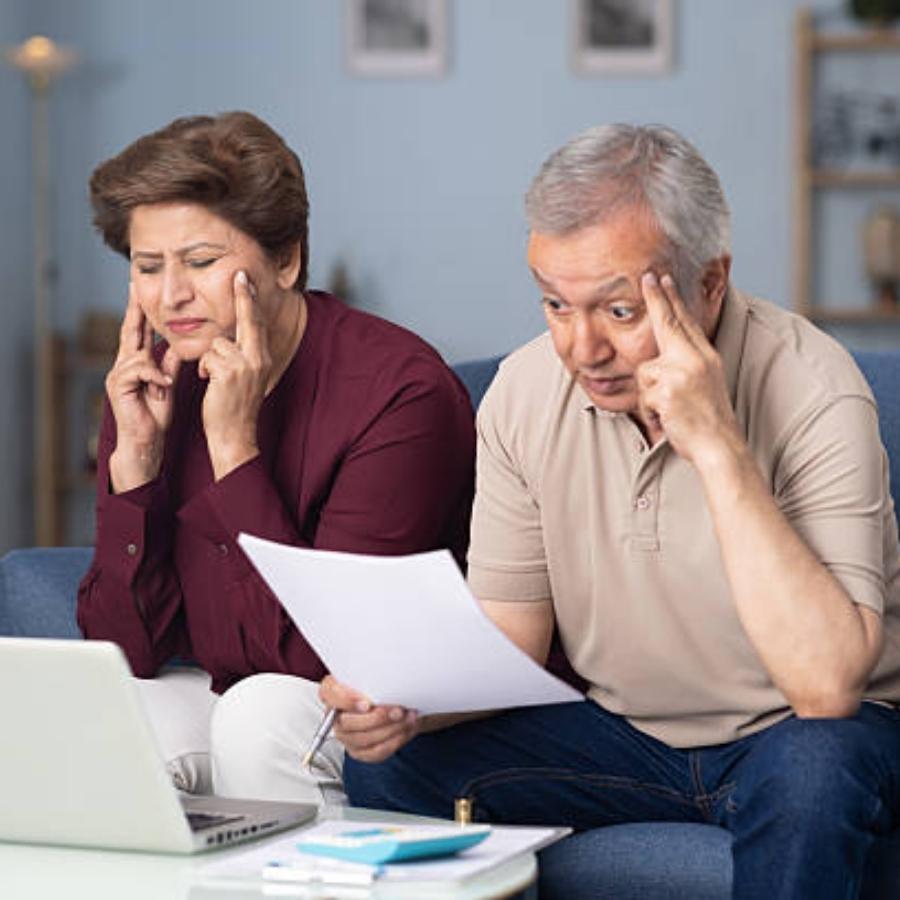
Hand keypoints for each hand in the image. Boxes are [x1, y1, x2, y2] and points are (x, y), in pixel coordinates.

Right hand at [106, 284, 180, 491]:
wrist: (145, 441)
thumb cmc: (155, 415)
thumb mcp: (167, 383)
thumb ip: (170, 362)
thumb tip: (177, 343)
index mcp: (136, 362)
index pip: (139, 330)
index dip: (140, 310)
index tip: (140, 289)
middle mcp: (123, 364)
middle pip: (129, 330)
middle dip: (134, 309)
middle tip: (136, 286)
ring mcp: (118, 374)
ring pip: (138, 353)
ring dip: (156, 368)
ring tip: (166, 385)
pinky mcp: (118, 386)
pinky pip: (138, 370)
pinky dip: (154, 376)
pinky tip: (163, 386)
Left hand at [199, 270, 270, 479]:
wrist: (234, 435)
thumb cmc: (233, 407)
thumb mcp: (242, 377)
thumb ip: (239, 356)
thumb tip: (226, 339)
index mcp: (262, 358)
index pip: (255, 324)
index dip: (249, 300)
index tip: (245, 279)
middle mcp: (258, 358)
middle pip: (247, 321)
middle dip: (243, 297)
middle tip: (239, 273)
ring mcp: (246, 364)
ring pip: (218, 344)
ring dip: (210, 360)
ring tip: (215, 380)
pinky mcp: (230, 372)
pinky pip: (209, 357)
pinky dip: (205, 370)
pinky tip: (212, 385)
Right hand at [319, 675, 419, 763]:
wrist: (390, 701)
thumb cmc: (378, 685)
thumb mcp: (374, 675)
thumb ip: (375, 677)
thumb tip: (389, 677)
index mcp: (332, 692)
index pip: (329, 694)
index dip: (346, 700)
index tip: (367, 704)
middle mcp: (335, 716)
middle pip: (347, 723)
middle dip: (377, 718)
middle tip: (397, 711)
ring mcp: (346, 736)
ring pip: (364, 739)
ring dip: (390, 729)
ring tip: (407, 718)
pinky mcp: (360, 751)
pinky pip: (376, 751)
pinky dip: (394, 740)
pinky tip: (405, 729)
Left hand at [635, 272, 739, 465]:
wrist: (719, 445)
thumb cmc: (708, 420)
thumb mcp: (704, 384)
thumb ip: (686, 365)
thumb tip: (661, 356)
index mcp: (705, 356)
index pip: (685, 322)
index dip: (672, 299)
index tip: (662, 279)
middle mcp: (695, 359)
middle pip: (668, 323)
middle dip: (657, 298)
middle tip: (647, 276)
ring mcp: (682, 373)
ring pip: (645, 372)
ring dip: (650, 396)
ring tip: (671, 410)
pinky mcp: (668, 391)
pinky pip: (644, 396)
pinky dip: (650, 412)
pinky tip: (668, 419)